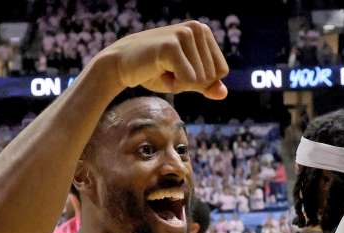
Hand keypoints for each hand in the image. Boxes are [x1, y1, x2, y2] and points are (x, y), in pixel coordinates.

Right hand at [95, 21, 228, 99]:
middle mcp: (197, 28)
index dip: (199, 81)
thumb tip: (223, 93)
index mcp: (203, 31)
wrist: (120, 64)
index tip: (178, 69)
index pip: (221, 71)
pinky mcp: (172, 45)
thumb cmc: (154, 71)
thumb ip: (206, 85)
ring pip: (199, 80)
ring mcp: (185, 34)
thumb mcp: (185, 79)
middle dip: (188, 83)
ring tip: (162, 69)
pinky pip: (187, 81)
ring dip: (179, 84)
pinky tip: (157, 71)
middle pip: (210, 76)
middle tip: (167, 70)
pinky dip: (172, 85)